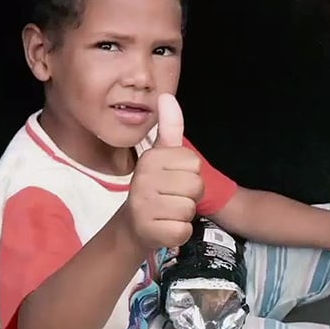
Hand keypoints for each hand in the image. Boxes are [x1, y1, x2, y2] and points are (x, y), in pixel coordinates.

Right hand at [126, 93, 203, 248]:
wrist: (133, 226)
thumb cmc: (154, 187)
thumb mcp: (161, 156)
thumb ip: (170, 127)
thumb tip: (167, 96)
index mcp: (150, 159)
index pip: (194, 163)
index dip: (189, 174)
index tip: (172, 178)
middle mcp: (143, 180)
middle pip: (196, 185)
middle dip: (189, 195)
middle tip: (171, 197)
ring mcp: (145, 207)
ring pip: (190, 208)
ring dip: (183, 214)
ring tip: (167, 212)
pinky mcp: (151, 231)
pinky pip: (183, 230)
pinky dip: (179, 232)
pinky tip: (164, 227)